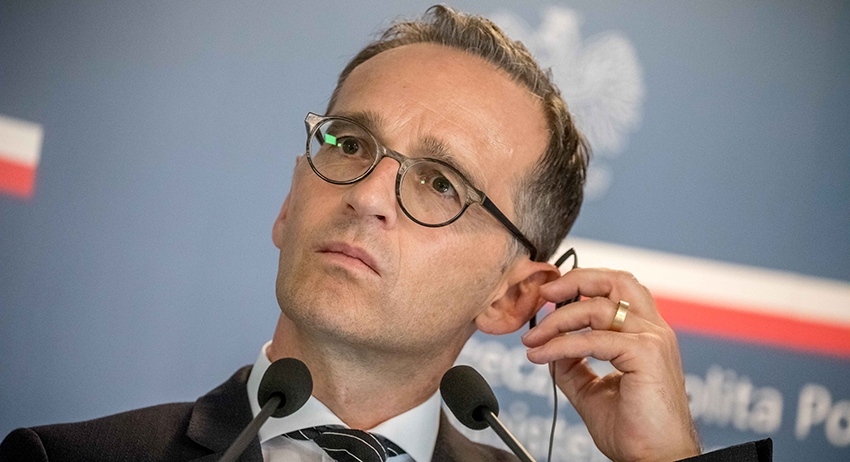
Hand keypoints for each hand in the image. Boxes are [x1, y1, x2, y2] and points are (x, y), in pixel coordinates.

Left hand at [521, 268, 699, 461]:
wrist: (656, 459)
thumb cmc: (635, 430)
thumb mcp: (592, 391)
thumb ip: (573, 365)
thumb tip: (549, 347)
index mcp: (645, 333)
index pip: (616, 289)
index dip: (582, 285)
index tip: (549, 297)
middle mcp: (653, 330)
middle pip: (617, 280)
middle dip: (575, 280)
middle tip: (544, 294)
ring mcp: (652, 339)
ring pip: (597, 308)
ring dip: (557, 321)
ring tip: (533, 340)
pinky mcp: (646, 354)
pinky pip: (593, 340)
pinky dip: (561, 345)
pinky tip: (542, 355)